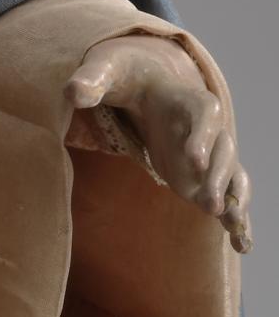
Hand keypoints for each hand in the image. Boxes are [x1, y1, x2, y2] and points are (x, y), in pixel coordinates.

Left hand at [65, 35, 251, 252]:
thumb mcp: (106, 70)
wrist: (143, 82)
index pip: (205, 114)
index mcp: (189, 99)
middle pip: (223, 150)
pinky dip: (236, 218)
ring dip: (234, 200)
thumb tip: (73, 92)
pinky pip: (226, 195)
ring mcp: (209, 152)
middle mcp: (208, 127)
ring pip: (231, 175)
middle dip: (217, 177)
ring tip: (233, 227)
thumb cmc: (124, 73)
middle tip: (208, 204)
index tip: (192, 161)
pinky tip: (242, 246)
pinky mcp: (203, 173)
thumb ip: (90, 80)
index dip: (202, 137)